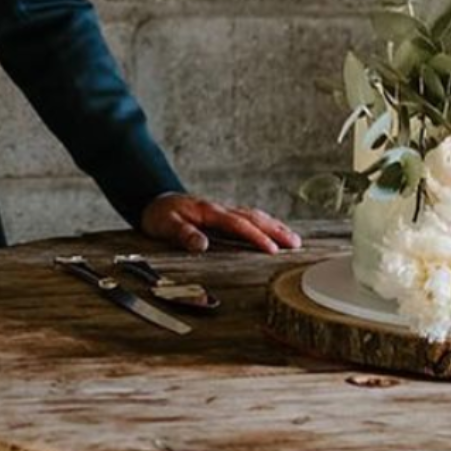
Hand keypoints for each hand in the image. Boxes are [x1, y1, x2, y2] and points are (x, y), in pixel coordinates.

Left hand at [138, 190, 301, 255]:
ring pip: (254, 216)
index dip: (256, 237)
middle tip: (295, 244)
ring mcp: (223, 211)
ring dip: (275, 226)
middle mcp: (220, 209)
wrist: (154, 201)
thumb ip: (182, 233)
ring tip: (294, 239)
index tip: (271, 249)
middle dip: (276, 230)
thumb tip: (202, 244)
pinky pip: (249, 217)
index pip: (238, 224)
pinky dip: (265, 223)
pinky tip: (274, 230)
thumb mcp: (164, 225)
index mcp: (209, 212)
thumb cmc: (160, 215)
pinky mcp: (223, 215)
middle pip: (253, 218)